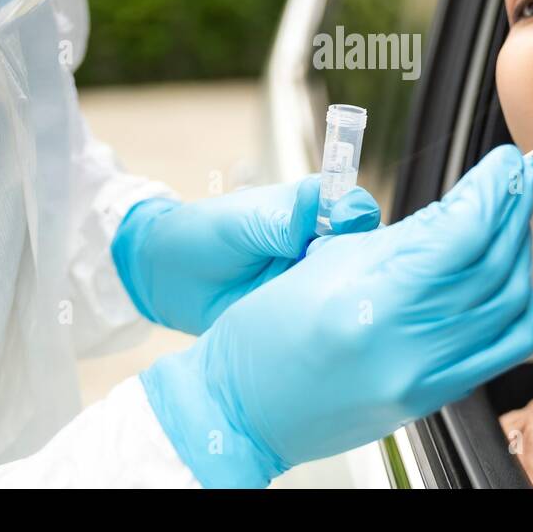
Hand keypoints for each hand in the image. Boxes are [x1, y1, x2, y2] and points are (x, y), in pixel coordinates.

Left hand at [112, 177, 379, 335]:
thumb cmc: (203, 235)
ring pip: (351, 287)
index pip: (354, 208)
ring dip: (349, 293)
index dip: (358, 214)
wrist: (167, 280)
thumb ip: (284, 220)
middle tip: (340, 268)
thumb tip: (322, 203)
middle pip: (365, 250)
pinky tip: (325, 328)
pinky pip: (327, 320)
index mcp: (311, 211)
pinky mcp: (301, 315)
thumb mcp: (242, 223)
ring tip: (331, 300)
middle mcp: (320, 245)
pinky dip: (331, 323)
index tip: (346, 221)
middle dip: (364, 260)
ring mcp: (313, 281)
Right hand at [141, 145, 532, 486]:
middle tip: (515, 178)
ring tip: (512, 218)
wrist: (241, 409)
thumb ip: (399, 238)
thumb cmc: (262, 334)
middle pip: (492, 265)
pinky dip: (517, 305)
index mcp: (369, 304)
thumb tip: (456, 211)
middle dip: (510, 212)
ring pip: (507, 304)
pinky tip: (511, 277)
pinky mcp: (432, 398)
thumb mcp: (322, 263)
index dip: (491, 190)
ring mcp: (424, 379)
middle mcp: (406, 347)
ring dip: (518, 254)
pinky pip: (502, 347)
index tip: (502, 163)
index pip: (461, 235)